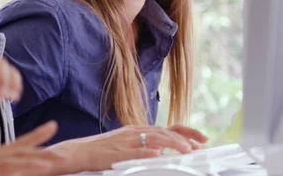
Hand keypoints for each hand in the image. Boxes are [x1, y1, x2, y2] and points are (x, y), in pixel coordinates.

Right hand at [47, 124, 208, 172]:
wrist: (80, 151)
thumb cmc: (102, 150)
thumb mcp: (126, 143)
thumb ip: (143, 145)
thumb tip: (162, 151)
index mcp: (138, 130)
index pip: (167, 128)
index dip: (186, 132)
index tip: (202, 138)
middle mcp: (135, 132)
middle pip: (164, 131)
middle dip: (185, 138)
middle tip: (200, 145)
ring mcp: (127, 141)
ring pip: (154, 138)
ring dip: (172, 143)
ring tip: (187, 149)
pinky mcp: (119, 151)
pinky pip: (137, 151)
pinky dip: (149, 151)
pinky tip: (159, 154)